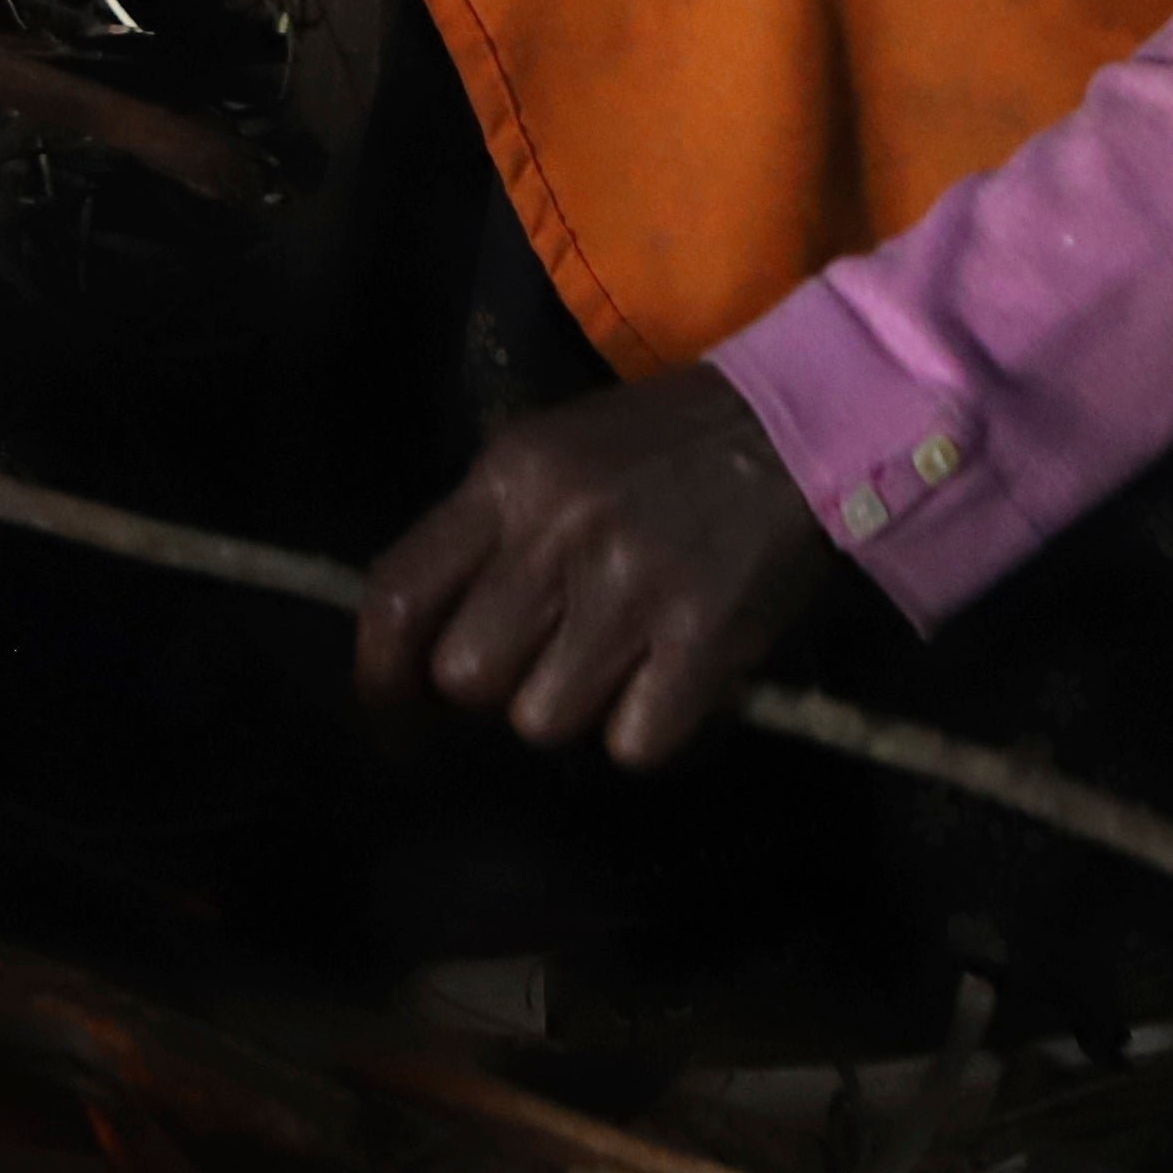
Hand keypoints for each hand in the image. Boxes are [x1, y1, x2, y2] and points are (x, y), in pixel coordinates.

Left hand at [354, 368, 849, 769]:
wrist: (793, 429)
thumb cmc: (658, 449)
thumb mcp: (550, 456)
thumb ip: (484, 535)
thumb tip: (423, 652)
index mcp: (509, 478)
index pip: (399, 593)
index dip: (379, 675)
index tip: (392, 716)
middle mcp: (558, 532)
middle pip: (466, 676)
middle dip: (493, 690)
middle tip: (537, 667)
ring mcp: (633, 587)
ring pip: (543, 720)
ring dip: (572, 710)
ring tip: (613, 664)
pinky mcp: (705, 637)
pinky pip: (633, 743)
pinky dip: (644, 730)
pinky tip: (667, 683)